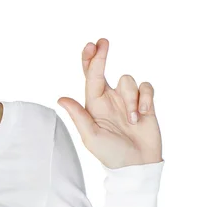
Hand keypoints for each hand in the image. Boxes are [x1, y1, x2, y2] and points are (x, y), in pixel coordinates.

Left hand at [57, 38, 162, 168]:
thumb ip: (79, 116)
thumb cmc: (110, 154)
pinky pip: (146, 88)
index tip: (90, 46)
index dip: (89, 61)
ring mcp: (127, 100)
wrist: (137, 165)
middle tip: (102, 42)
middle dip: (102, 55)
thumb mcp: (91, 136)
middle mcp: (109, 99)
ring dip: (131, 99)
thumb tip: (61, 98)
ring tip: (131, 120)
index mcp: (93, 104)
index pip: (90, 78)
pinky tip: (143, 116)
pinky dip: (145, 100)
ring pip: (128, 80)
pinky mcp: (145, 103)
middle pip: (105, 70)